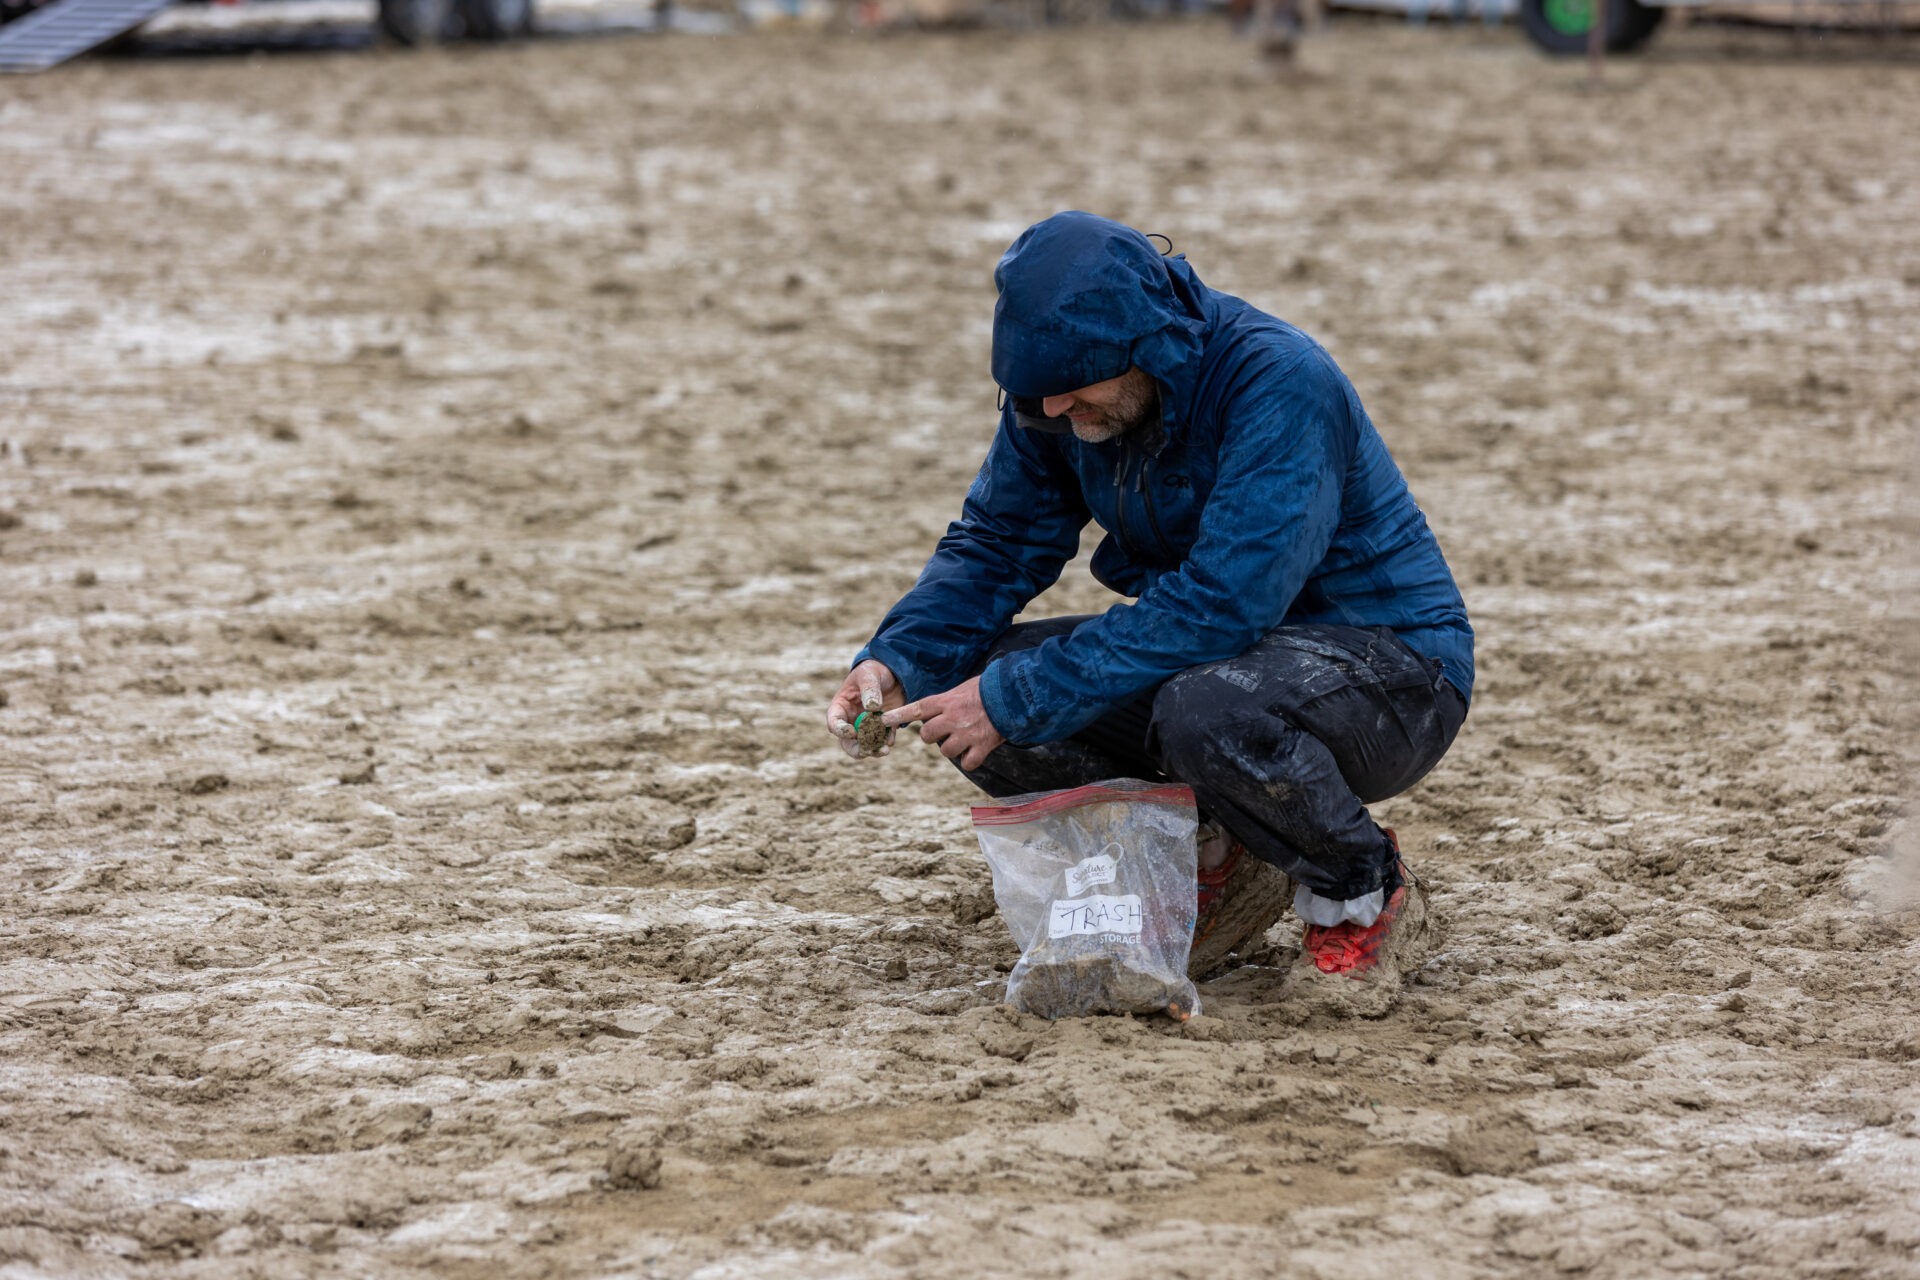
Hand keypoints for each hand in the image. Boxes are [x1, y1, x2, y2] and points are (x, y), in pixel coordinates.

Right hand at [827, 659, 902, 758]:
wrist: (893, 673)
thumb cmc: (873, 671)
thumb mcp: (869, 675)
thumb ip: (869, 689)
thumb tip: (872, 707)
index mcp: (841, 707)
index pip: (834, 723)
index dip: (841, 730)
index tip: (853, 732)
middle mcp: (851, 720)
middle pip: (847, 742)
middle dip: (856, 749)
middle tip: (866, 752)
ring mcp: (867, 726)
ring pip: (865, 745)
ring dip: (872, 750)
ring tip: (883, 750)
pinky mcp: (883, 727)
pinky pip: (882, 739)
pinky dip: (886, 741)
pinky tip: (890, 741)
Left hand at [885, 676, 1004, 771]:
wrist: (1015, 695)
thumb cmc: (989, 689)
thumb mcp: (963, 688)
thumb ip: (947, 701)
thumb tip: (934, 710)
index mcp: (947, 701)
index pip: (917, 709)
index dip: (899, 715)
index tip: (884, 720)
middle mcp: (953, 718)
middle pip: (927, 735)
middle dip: (932, 736)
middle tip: (944, 731)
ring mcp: (967, 733)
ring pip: (945, 751)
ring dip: (952, 748)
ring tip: (963, 739)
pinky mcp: (982, 746)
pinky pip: (967, 763)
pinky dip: (970, 760)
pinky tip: (975, 751)